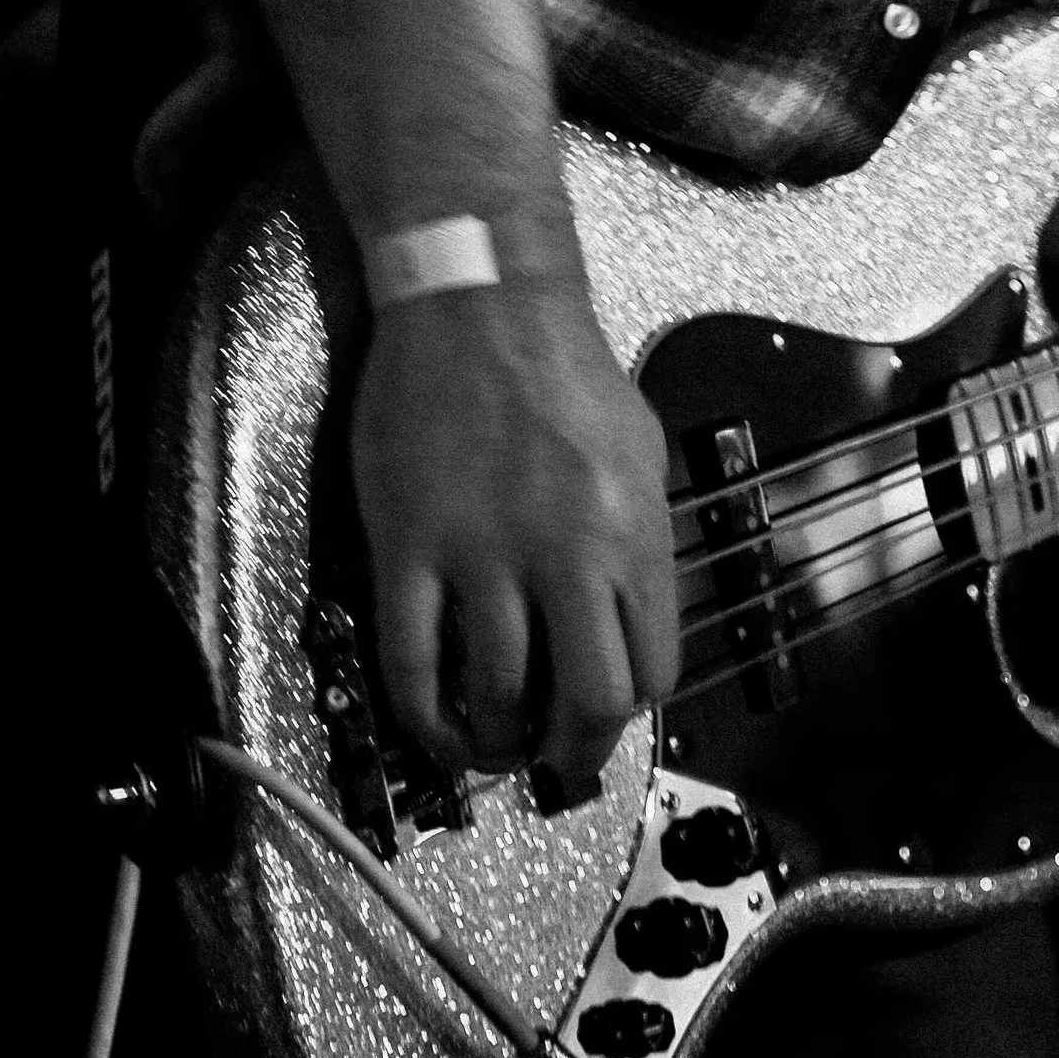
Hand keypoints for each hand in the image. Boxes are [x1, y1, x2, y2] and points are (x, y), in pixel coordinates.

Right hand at [350, 274, 680, 796]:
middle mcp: (566, 554)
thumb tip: (630, 625)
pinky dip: (422, 715)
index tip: (600, 717)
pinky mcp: (408, 545)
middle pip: (587, 702)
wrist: (480, 300)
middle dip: (571, 751)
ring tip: (490, 740)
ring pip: (496, 694)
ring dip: (495, 740)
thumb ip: (639, 544)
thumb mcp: (638, 455)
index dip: (625, 714)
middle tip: (550, 756)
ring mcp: (482, 553)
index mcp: (632, 534)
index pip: (650, 671)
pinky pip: (410, 660)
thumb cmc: (566, 368)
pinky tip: (433, 724)